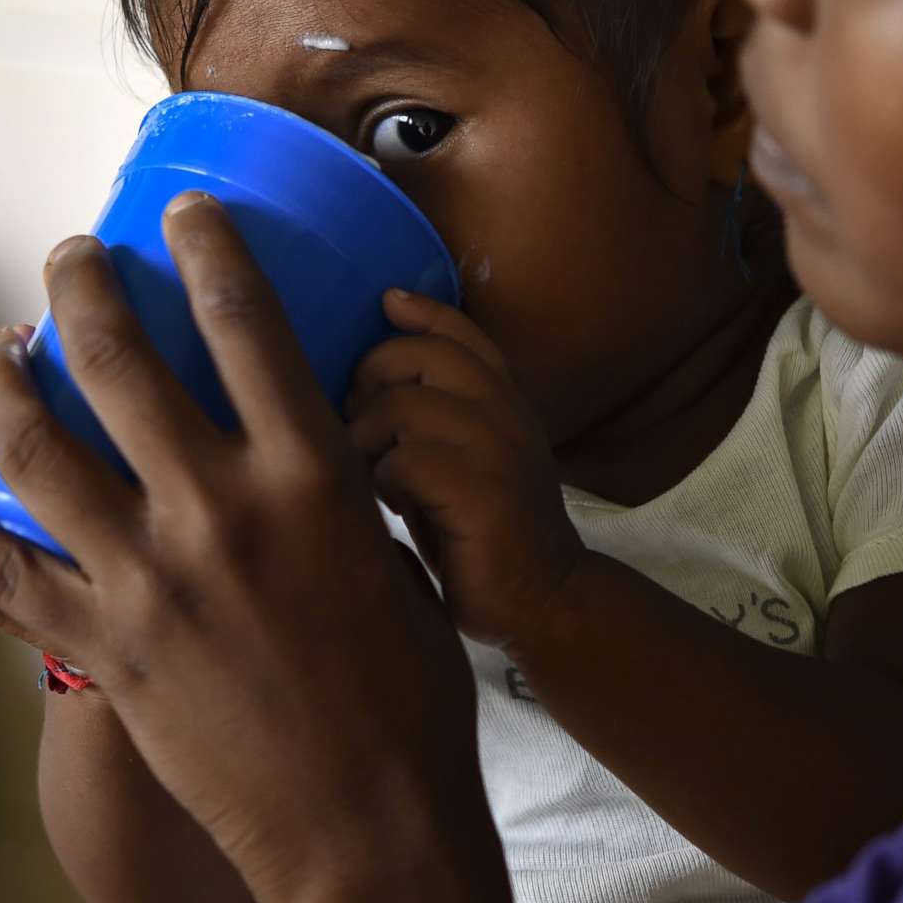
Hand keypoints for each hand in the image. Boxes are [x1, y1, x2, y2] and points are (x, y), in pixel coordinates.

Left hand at [0, 195, 492, 902]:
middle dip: (78, 287)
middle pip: (121, 360)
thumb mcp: (390, 557)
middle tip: (65, 257)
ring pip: (38, 448)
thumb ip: (332, 489)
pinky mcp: (107, 650)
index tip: (182, 209)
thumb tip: (306, 434)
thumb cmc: (409, 697)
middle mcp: (223, 512)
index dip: (206, 247)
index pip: (247, 322)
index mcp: (312, 478)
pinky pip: (3, 571)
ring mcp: (152, 581)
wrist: (369, 829)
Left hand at [347, 292, 589, 651]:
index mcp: (504, 401)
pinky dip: (383, 481)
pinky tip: (389, 506)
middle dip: (368, 382)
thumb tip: (360, 391)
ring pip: (399, 407)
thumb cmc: (483, 535)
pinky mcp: (481, 491)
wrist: (547, 603)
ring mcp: (497, 448)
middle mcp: (506, 412)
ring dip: (366, 440)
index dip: (422, 311)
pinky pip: (402, 460)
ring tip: (369, 473)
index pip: (461, 333)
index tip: (387, 299)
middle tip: (356, 424)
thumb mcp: (463, 462)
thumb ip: (430, 421)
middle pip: (416, 357)